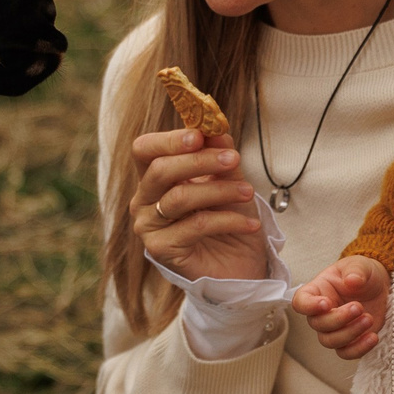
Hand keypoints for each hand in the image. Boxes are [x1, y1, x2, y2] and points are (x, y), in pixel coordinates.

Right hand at [130, 126, 266, 281]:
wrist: (239, 266)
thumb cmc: (228, 219)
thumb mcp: (228, 180)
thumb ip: (219, 153)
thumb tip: (216, 127)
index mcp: (154, 178)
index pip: (144, 149)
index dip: (168, 139)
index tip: (199, 134)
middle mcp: (143, 200)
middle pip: (160, 170)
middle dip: (200, 161)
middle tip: (233, 159)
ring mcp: (149, 226)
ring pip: (179, 197)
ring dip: (220, 191)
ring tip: (248, 193)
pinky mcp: (162, 250)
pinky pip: (195, 226)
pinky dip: (228, 220)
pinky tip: (250, 223)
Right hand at [292, 257, 389, 358]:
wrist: (380, 287)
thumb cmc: (363, 273)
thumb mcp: (360, 265)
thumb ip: (355, 270)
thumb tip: (352, 280)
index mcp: (317, 291)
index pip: (301, 302)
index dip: (309, 306)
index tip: (326, 303)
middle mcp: (321, 312)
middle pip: (317, 324)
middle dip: (338, 319)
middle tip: (359, 307)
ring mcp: (335, 329)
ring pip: (330, 341)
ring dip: (350, 334)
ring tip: (369, 319)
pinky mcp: (350, 340)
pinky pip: (346, 353)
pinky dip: (359, 349)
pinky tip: (373, 336)